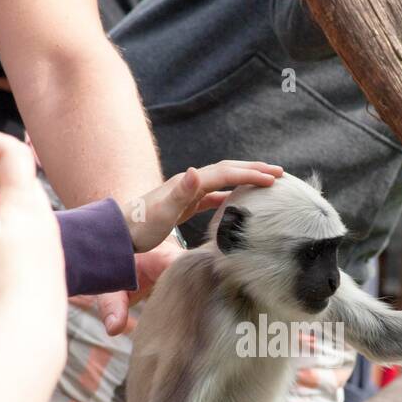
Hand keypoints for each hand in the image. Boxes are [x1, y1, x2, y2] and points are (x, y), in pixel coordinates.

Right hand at [0, 131, 66, 358]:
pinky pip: (30, 234)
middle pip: (24, 181)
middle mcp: (46, 216)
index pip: (17, 153)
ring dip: (5, 206)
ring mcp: (51, 240)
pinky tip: (0, 256)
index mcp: (26, 201)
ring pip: (27, 209)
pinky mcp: (50, 263)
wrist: (29, 324)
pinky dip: (12, 231)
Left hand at [123, 162, 282, 251]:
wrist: (120, 232)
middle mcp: (190, 182)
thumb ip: (180, 192)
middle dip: (254, 169)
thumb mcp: (162, 211)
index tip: (273, 179)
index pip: (226, 173)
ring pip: (224, 180)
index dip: (250, 174)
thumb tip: (195, 171)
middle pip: (228, 169)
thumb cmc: (141, 226)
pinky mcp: (186, 204)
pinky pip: (215, 195)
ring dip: (245, 178)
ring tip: (267, 182)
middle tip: (280, 173)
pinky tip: (240, 201)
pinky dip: (231, 193)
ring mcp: (188, 192)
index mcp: (189, 183)